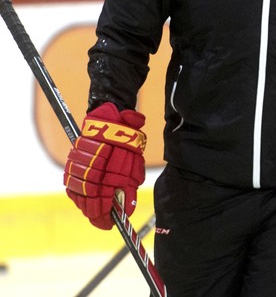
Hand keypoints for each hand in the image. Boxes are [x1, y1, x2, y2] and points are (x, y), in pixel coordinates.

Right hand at [64, 102, 146, 229]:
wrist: (111, 121)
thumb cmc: (126, 146)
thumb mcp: (134, 169)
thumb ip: (129, 191)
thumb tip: (125, 211)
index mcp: (108, 179)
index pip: (103, 208)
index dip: (106, 220)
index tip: (110, 225)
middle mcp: (90, 177)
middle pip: (89, 205)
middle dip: (97, 215)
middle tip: (104, 220)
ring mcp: (78, 171)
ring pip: (78, 197)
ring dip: (87, 205)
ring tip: (96, 211)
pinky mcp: (71, 165)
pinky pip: (71, 186)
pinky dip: (78, 194)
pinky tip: (86, 198)